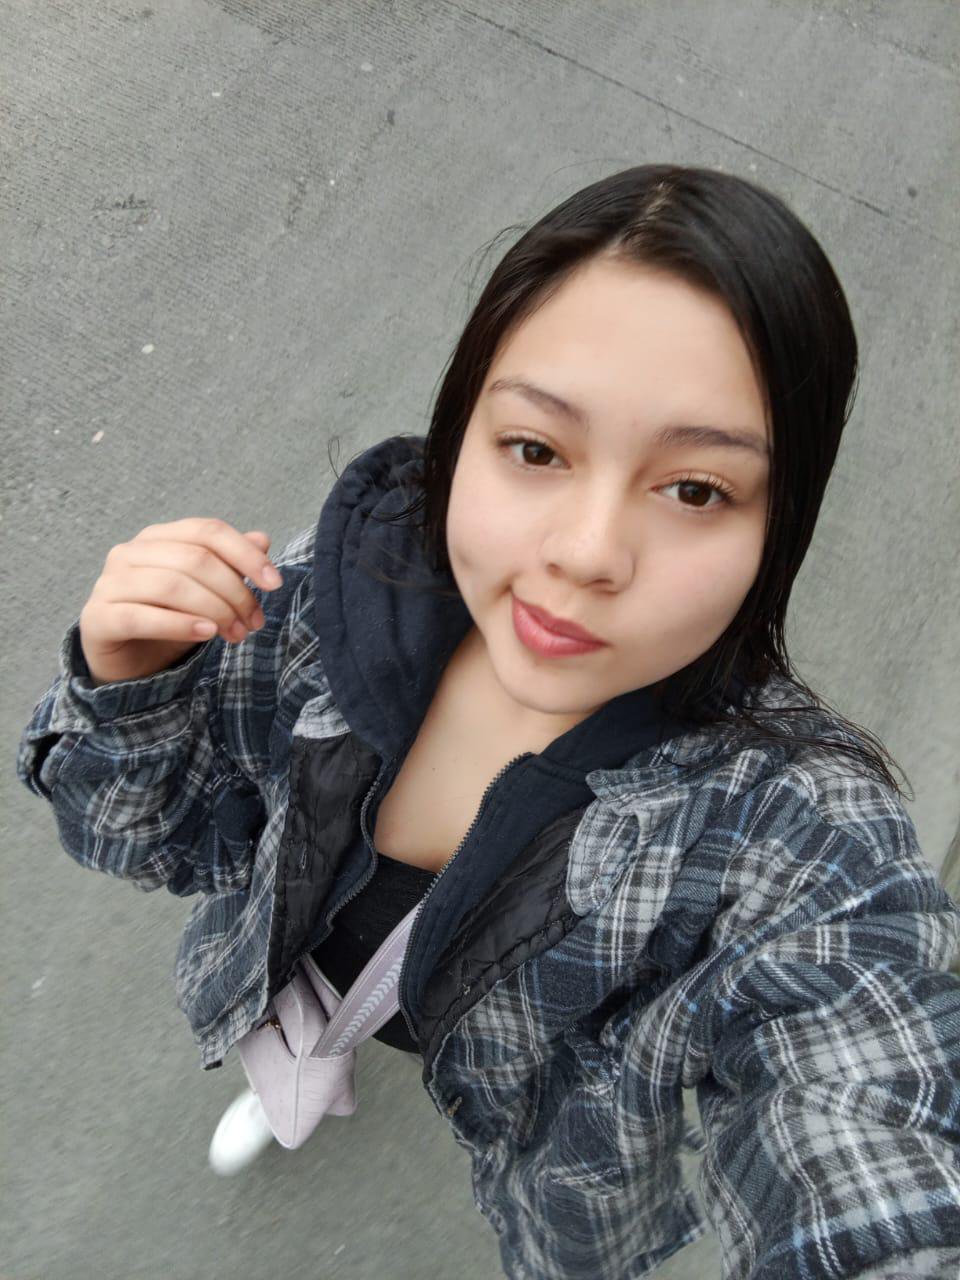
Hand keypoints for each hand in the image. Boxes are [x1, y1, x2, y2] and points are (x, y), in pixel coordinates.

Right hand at [78, 517, 283, 685]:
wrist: (126, 663)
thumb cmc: (168, 620)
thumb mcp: (207, 592)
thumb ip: (230, 564)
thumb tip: (262, 539)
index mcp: (158, 537)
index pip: (208, 531)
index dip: (246, 555)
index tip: (274, 583)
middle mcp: (129, 552)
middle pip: (195, 559)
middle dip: (234, 592)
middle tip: (254, 622)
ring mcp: (109, 583)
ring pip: (172, 585)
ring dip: (214, 611)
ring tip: (236, 633)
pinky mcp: (97, 617)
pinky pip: (141, 617)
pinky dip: (179, 624)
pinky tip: (207, 634)